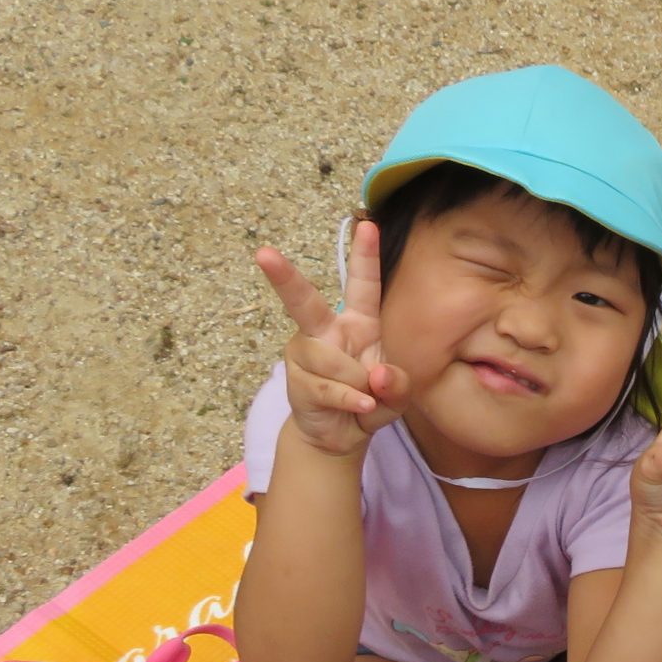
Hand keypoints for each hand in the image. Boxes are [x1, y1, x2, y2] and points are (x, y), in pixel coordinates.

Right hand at [254, 222, 407, 456]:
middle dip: (283, 277)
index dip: (365, 256)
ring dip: (358, 385)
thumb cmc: (370, 401)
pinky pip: (330, 388)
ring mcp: (306, 353)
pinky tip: (360, 407)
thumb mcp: (397, 394)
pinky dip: (351, 401)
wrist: (341, 436)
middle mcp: (327, 331)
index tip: (368, 224)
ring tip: (362, 397)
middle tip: (263, 253)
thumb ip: (398, 384)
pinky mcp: (296, 380)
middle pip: (304, 301)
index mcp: (359, 323)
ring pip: (333, 362)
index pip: (363, 286)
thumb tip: (376, 374)